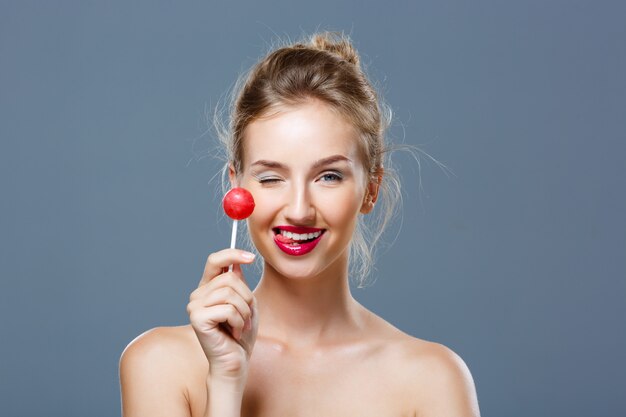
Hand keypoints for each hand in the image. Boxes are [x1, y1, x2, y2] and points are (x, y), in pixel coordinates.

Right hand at [187, 249, 258, 379]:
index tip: (251, 258)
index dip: (232, 254)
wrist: (235, 362)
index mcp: (208, 288)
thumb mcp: (246, 303)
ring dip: (244, 312)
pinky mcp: (197, 318)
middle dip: (247, 297)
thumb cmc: (240, 334)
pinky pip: (227, 309)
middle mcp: (198, 294)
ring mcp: (194, 306)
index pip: (215, 260)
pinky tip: (234, 333)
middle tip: (246, 316)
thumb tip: (235, 263)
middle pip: (230, 278)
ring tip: (240, 325)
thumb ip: (239, 283)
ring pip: (230, 293)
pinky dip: (238, 322)